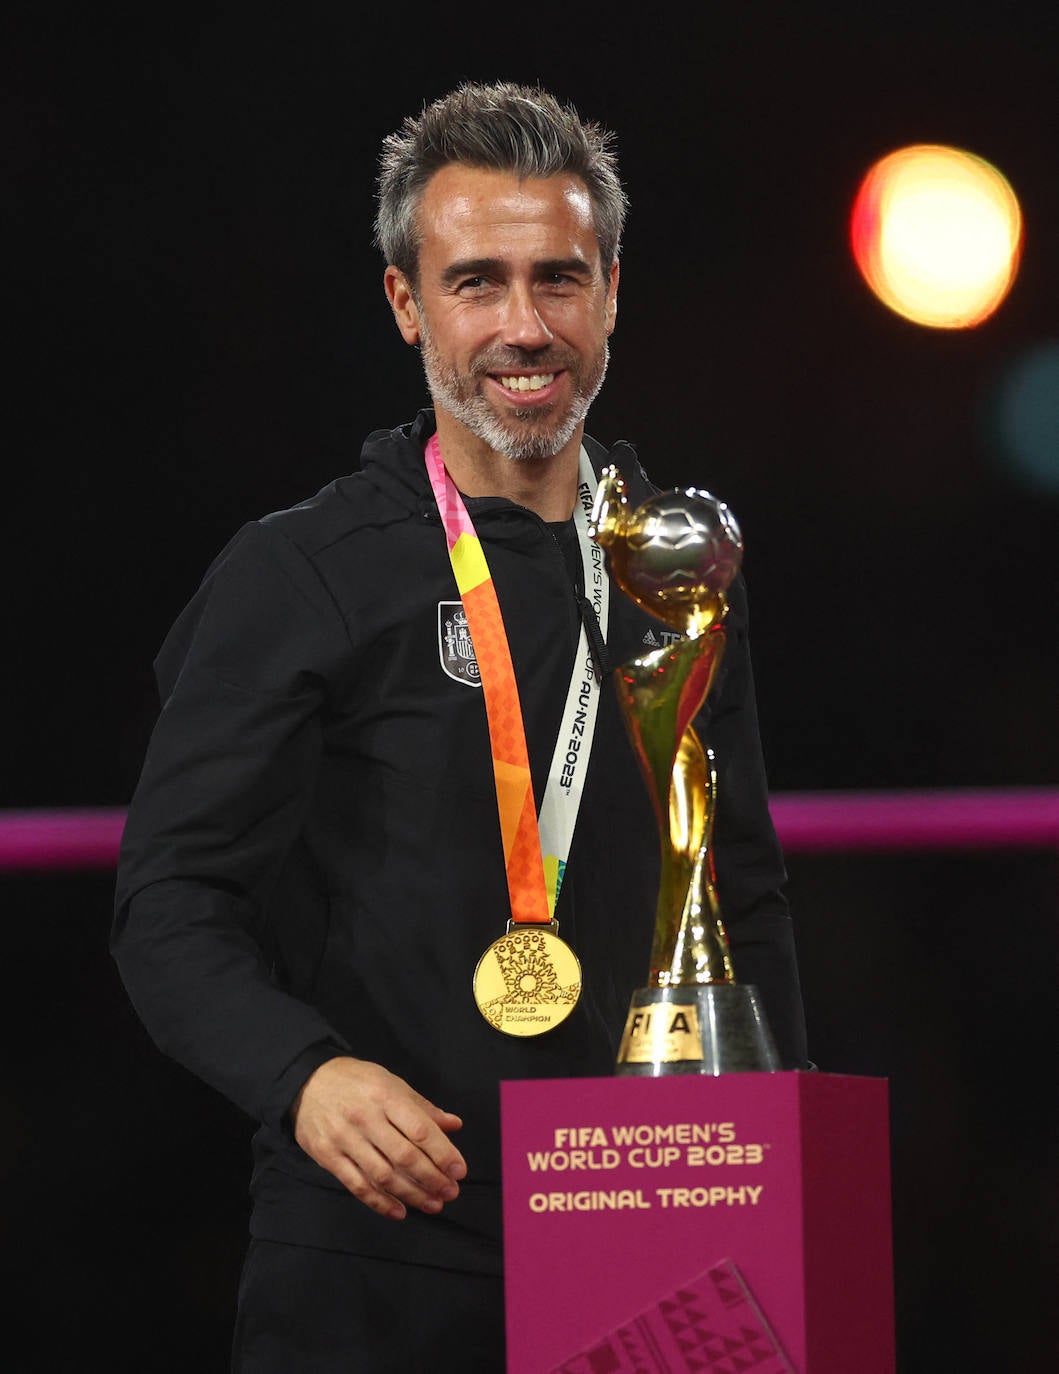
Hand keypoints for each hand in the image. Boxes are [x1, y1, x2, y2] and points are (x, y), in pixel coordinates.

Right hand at [291, 1056, 466, 1220]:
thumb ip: (422, 1107)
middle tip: (450, 1193)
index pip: (420, 1130)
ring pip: (383, 1175)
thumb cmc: (357, 1081)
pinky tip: (399, 1211)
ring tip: (433, 1204)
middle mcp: (365, 1118)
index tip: (460, 1171)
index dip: (443, 1153)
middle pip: (404, 1156)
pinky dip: (379, 1202)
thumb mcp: (391, 1082)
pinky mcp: (328, 1157)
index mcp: (385, 1095)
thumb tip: (454, 1125)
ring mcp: (344, 1139)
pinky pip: (357, 1186)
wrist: (306, 1082)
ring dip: (411, 1194)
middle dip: (431, 1178)